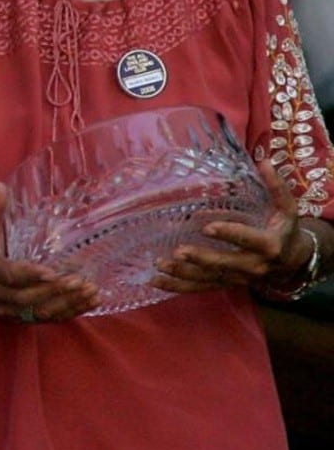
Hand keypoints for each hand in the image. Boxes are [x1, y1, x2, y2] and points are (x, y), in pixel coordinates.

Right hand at [0, 182, 98, 323]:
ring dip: (66, 303)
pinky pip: (46, 319)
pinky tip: (89, 302)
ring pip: (39, 312)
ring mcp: (8, 309)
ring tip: (90, 291)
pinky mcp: (19, 318)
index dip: (29, 275)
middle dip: (54, 290)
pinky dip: (69, 312)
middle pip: (27, 297)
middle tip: (80, 280)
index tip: (51, 272)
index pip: (9, 275)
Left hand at [157, 158, 309, 296]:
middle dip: (201, 258)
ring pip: (208, 279)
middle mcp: (253, 266)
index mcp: (268, 245)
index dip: (229, 233)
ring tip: (159, 264)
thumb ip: (276, 187)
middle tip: (178, 251)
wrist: (293, 263)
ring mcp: (237, 278)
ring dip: (182, 274)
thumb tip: (263, 161)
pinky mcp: (225, 284)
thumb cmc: (284, 230)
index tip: (207, 227)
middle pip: (224, 264)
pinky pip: (200, 288)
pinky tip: (155, 281)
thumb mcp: (287, 209)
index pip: (248, 240)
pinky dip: (177, 286)